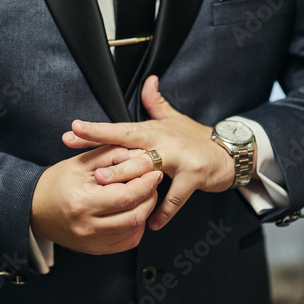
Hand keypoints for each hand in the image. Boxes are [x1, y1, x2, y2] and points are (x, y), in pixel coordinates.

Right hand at [31, 146, 162, 254]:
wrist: (36, 209)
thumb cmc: (58, 182)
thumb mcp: (82, 162)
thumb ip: (113, 155)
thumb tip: (141, 155)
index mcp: (83, 202)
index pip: (126, 196)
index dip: (145, 184)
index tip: (154, 171)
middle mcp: (88, 227)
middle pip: (135, 216)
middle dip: (150, 196)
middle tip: (152, 182)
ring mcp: (93, 242)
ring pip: (135, 229)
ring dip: (146, 210)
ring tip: (143, 194)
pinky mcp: (97, 250)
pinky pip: (128, 240)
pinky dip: (137, 225)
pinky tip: (132, 210)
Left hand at [63, 76, 246, 230]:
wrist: (229, 152)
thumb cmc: (195, 138)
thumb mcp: (174, 119)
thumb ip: (156, 102)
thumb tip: (148, 80)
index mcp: (154, 130)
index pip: (121, 129)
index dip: (97, 130)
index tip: (73, 129)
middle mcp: (164, 142)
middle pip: (130, 146)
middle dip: (104, 152)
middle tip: (80, 156)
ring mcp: (180, 158)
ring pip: (150, 168)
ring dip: (127, 178)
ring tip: (105, 186)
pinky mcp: (194, 176)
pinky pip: (176, 197)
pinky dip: (164, 212)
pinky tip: (151, 223)